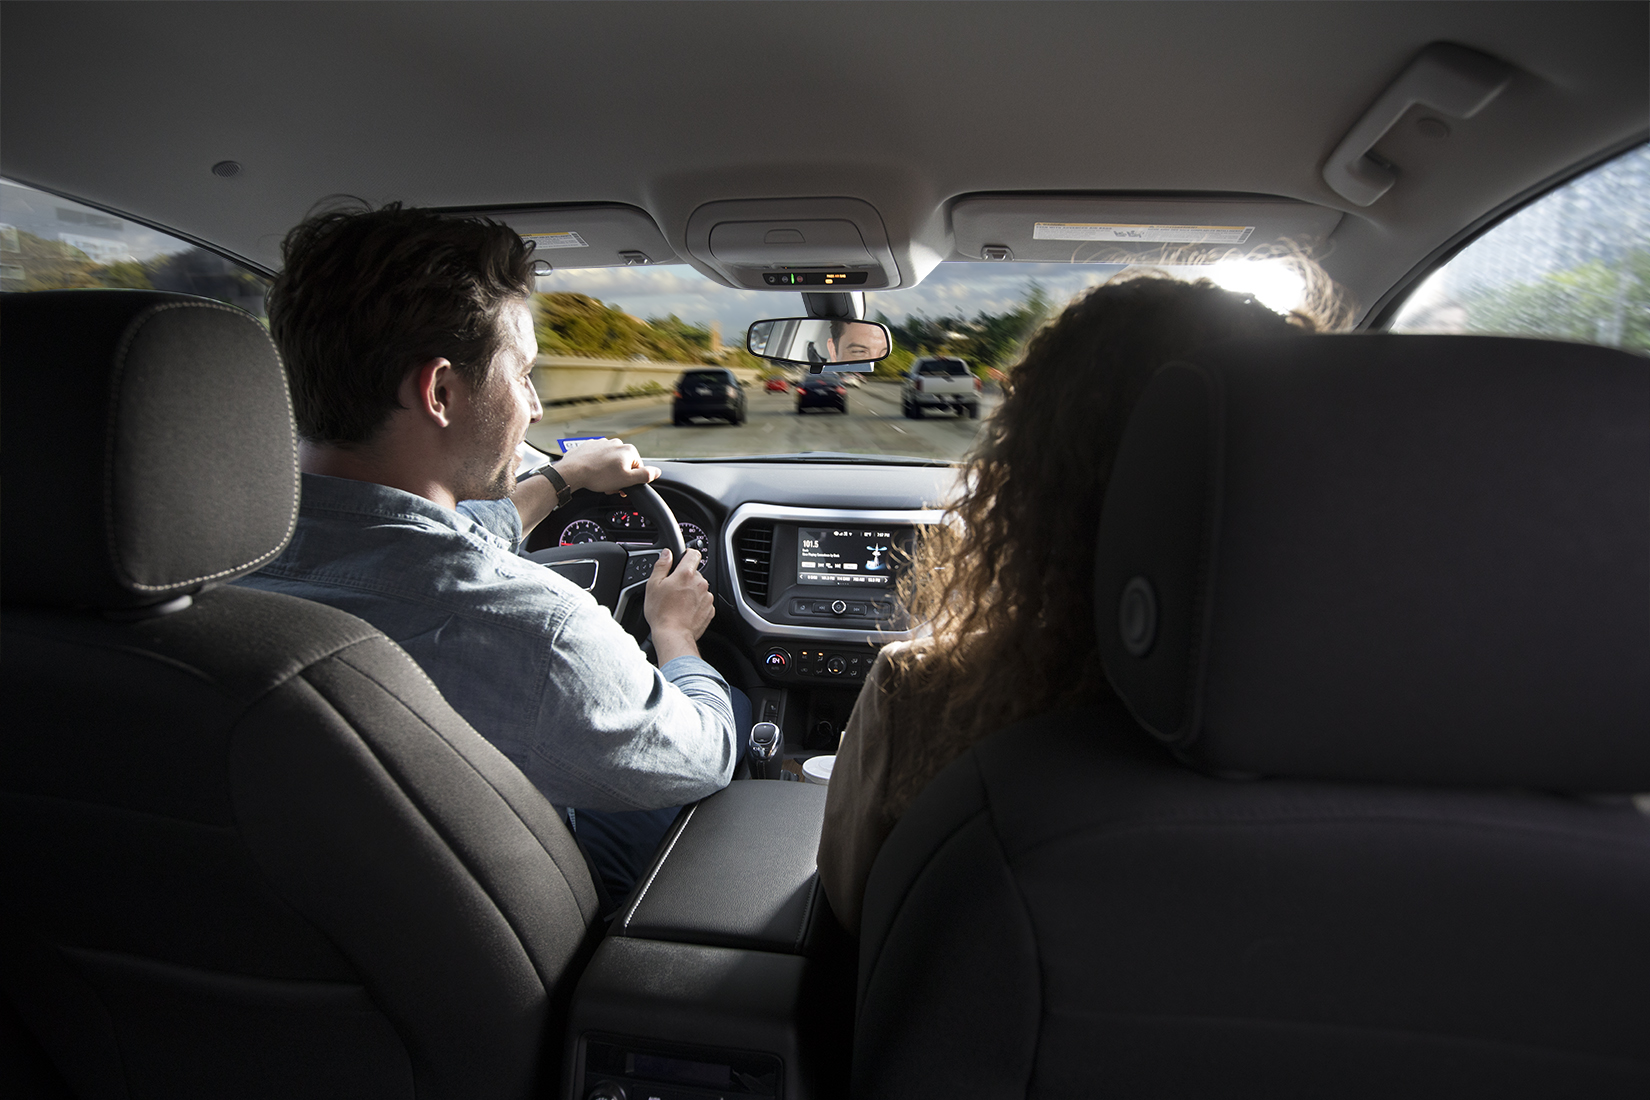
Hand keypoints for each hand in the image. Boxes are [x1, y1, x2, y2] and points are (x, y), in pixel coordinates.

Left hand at [556, 438, 659, 494]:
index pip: (637, 468)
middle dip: (619, 476)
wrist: (573, 471)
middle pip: (624, 464)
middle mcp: (616, 443)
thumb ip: (645, 475)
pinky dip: (597, 465)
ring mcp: (602, 443)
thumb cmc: (598, 476)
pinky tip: (592, 472)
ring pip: (611, 461)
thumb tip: (657, 472)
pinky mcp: (590, 446)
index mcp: (628, 450)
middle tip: (610, 486)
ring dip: (608, 471)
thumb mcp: (626, 480)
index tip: (621, 487)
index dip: (630, 481)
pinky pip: (598, 457)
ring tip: (600, 480)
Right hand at [643, 548, 713, 662]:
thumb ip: (661, 565)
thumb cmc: (661, 613)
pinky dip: (696, 604)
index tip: (680, 561)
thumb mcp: (653, 585)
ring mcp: (707, 597)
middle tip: (672, 590)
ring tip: (678, 603)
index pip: (693, 554)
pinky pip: (703, 601)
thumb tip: (667, 554)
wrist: (673, 635)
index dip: (686, 555)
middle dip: (685, 578)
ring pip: (699, 588)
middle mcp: (700, 583)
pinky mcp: (710, 609)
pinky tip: (684, 611)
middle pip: (695, 573)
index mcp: (686, 574)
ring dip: (691, 592)